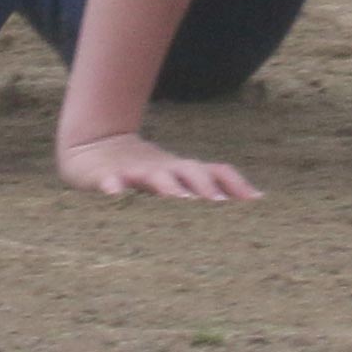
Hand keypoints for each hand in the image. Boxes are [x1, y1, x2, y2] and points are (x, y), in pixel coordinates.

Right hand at [56, 132, 259, 201]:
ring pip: (153, 175)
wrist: (93, 148)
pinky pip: (108, 180)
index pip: (214, 171)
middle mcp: (162, 168)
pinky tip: (115, 194)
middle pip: (188, 170)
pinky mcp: (104, 176)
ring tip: (178, 198)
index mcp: (181, 171)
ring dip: (167, 185)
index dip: (234, 183)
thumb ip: (210, 187)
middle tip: (219, 203)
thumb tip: (258, 198)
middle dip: (204, 185)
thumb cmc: (146, 173)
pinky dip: (112, 186)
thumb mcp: (177, 181)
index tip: (254, 202)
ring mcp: (133, 171)